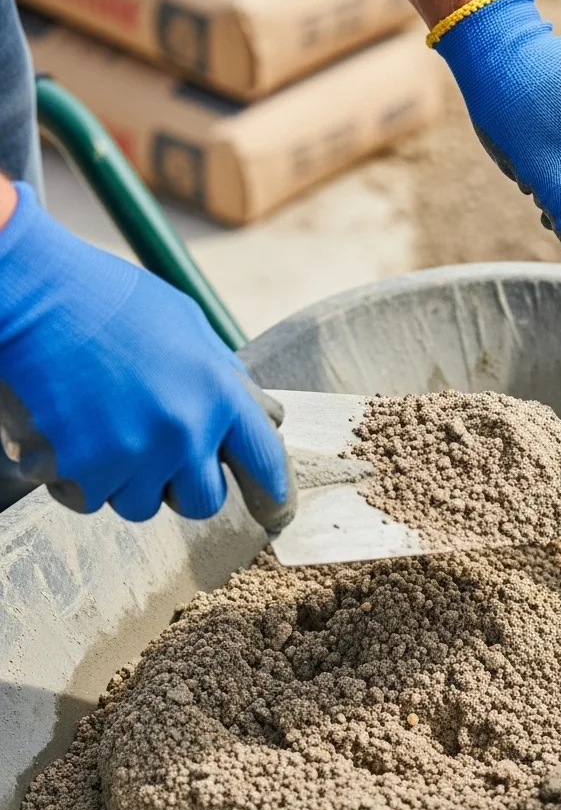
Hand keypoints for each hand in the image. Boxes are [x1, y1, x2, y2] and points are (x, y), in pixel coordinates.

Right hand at [0, 181, 295, 529]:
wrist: (34, 294)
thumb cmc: (111, 302)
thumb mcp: (189, 327)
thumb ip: (225, 378)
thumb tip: (264, 416)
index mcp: (218, 392)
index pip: (265, 460)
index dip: (274, 493)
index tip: (277, 514)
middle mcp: (184, 431)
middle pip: (202, 502)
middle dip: (181, 486)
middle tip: (155, 452)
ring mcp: (131, 454)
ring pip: (140, 504)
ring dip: (125, 480)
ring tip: (102, 426)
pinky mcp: (79, 471)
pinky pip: (87, 499)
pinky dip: (76, 477)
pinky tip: (67, 431)